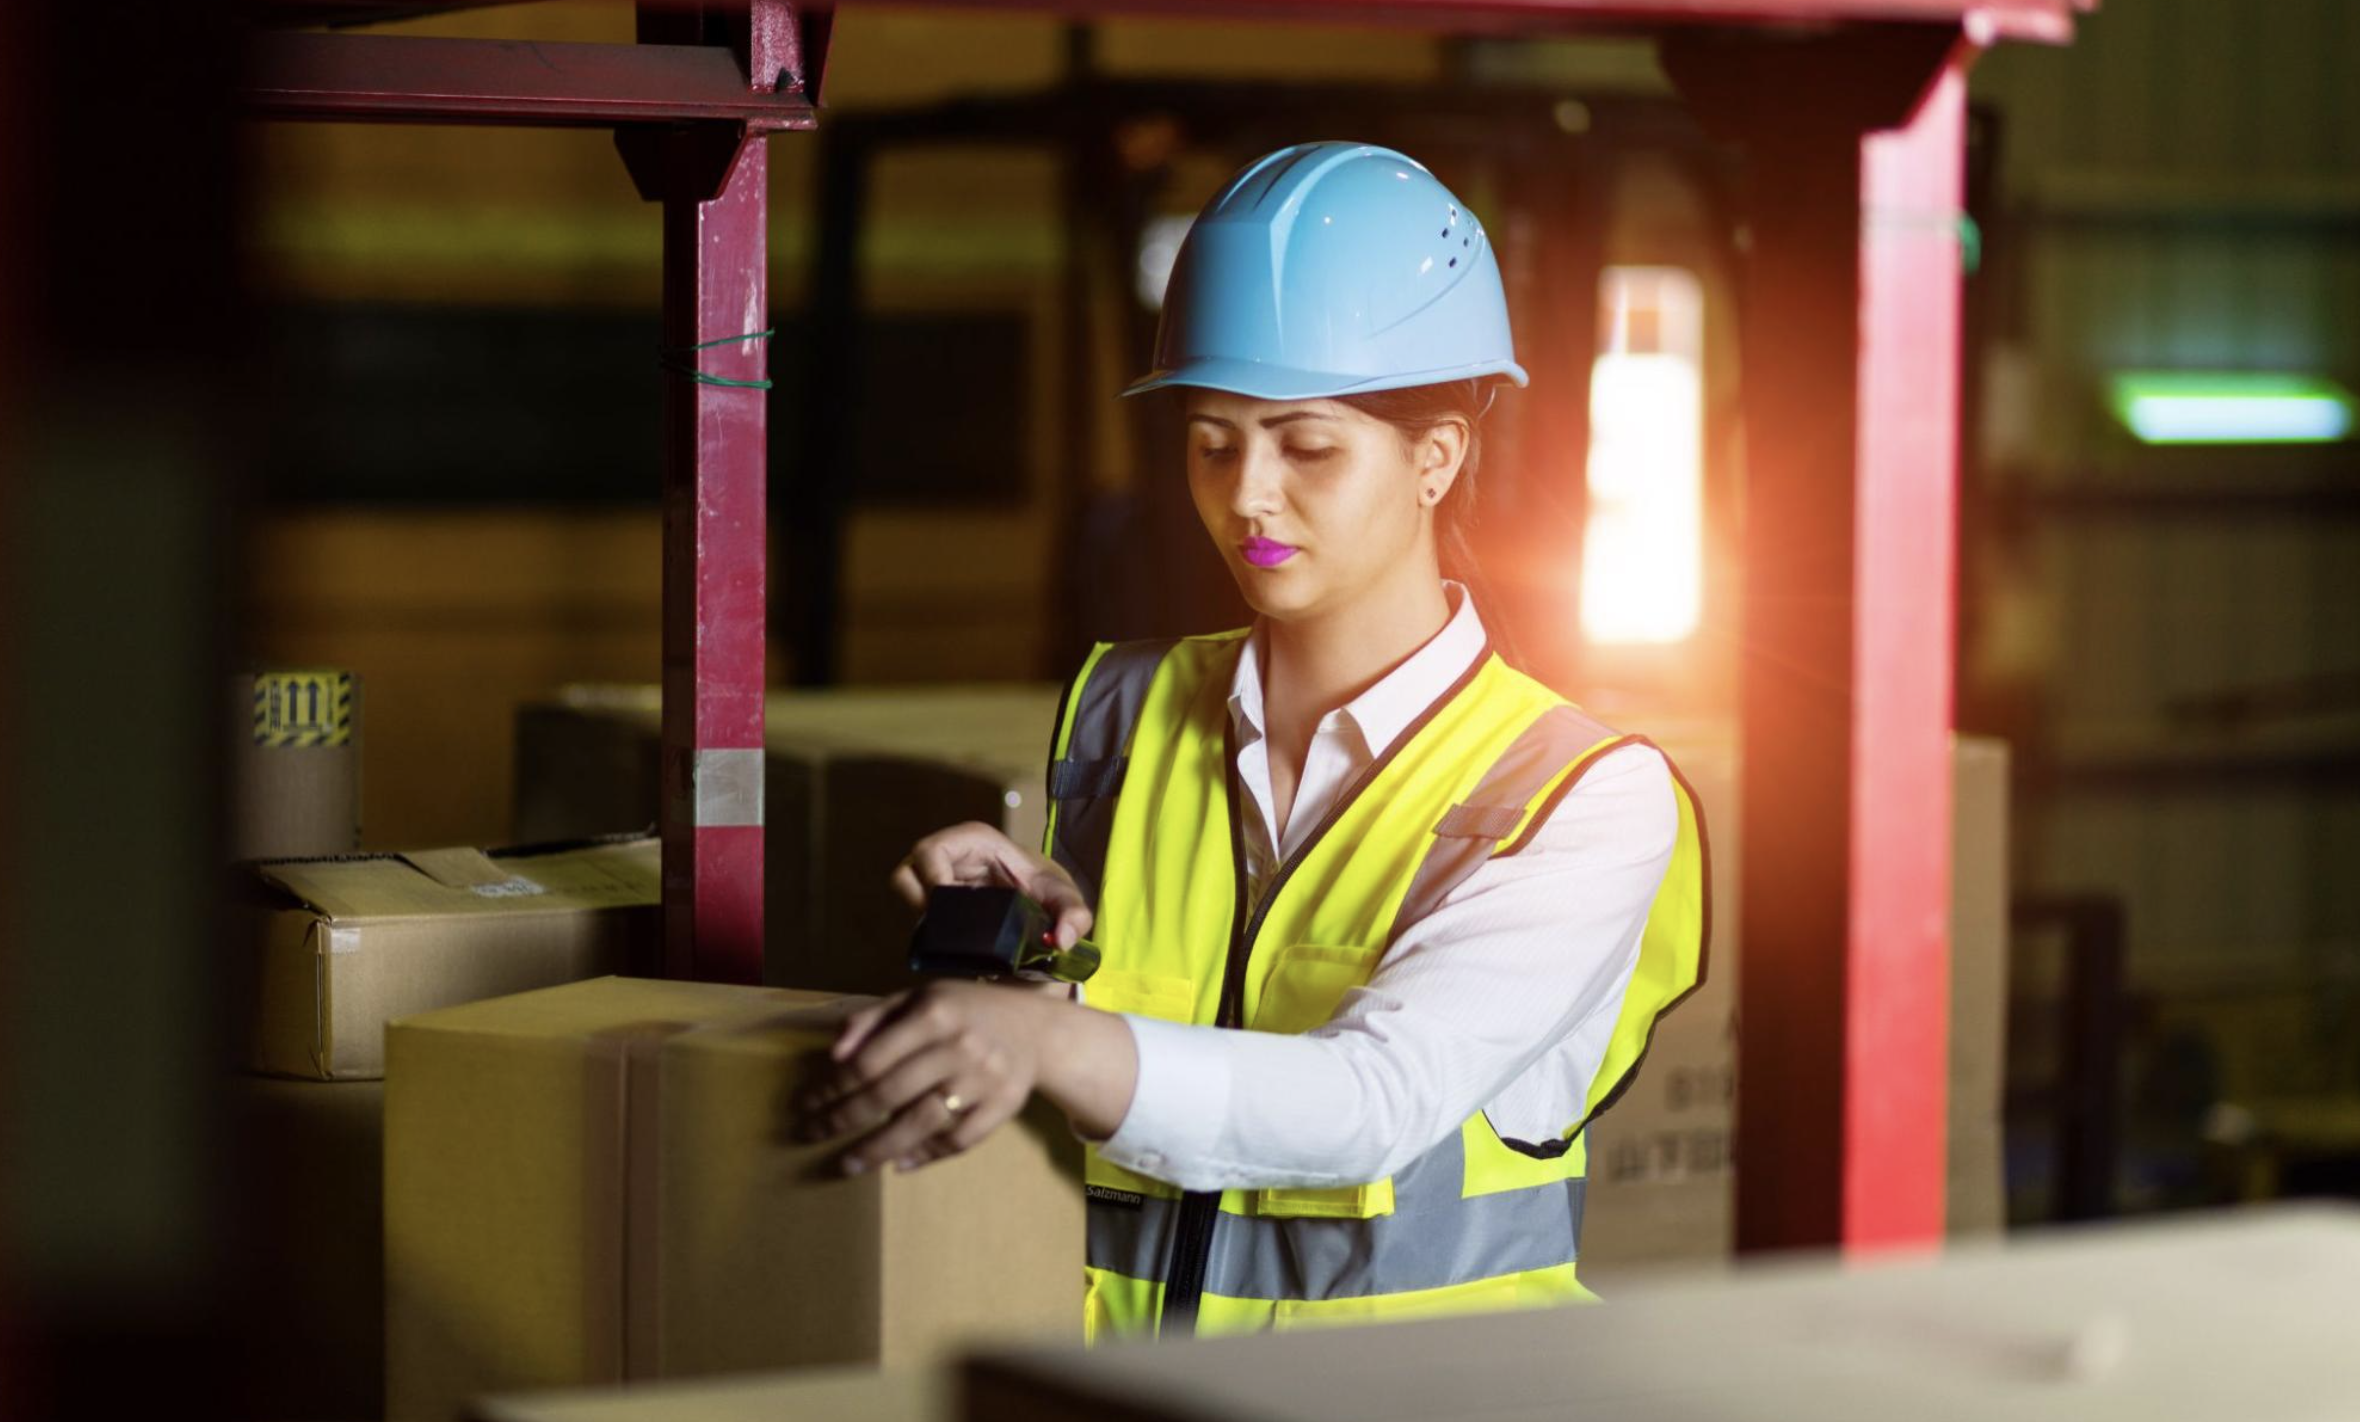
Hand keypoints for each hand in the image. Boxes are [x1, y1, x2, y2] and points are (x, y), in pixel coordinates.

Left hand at [791, 980, 1048, 1174]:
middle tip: (812, 1135)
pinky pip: (959, 1140)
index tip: (807, 1103)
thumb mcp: (918, 998)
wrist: (1035, 1027)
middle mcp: (959, 1046)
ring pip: (922, 1122)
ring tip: (848, 1164)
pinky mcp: (1003, 1106)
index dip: (832, 1086)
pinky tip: (899, 1164)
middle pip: (890, 1094)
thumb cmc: (963, 1010)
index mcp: (934, 1014)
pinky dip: (927, 1155)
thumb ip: (872, 1019)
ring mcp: (984, 1080)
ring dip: (879, 1148)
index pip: (870, 1059)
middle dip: (844, 1120)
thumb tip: (834, 1054)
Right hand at [891, 821, 1093, 949]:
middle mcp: (952, 855)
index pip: (934, 849)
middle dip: (919, 897)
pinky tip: (948, 938)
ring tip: (945, 930)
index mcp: (976, 841)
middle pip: (909, 868)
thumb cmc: (1048, 889)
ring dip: (917, 910)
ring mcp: (939, 876)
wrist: (1041, 901)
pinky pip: (913, 907)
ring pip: (904, 885)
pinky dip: (924, 922)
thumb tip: (1062, 940)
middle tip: (944, 923)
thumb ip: (1075, 916)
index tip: (944, 901)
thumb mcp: (1067, 899)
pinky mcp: (935, 899)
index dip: (931, 874)